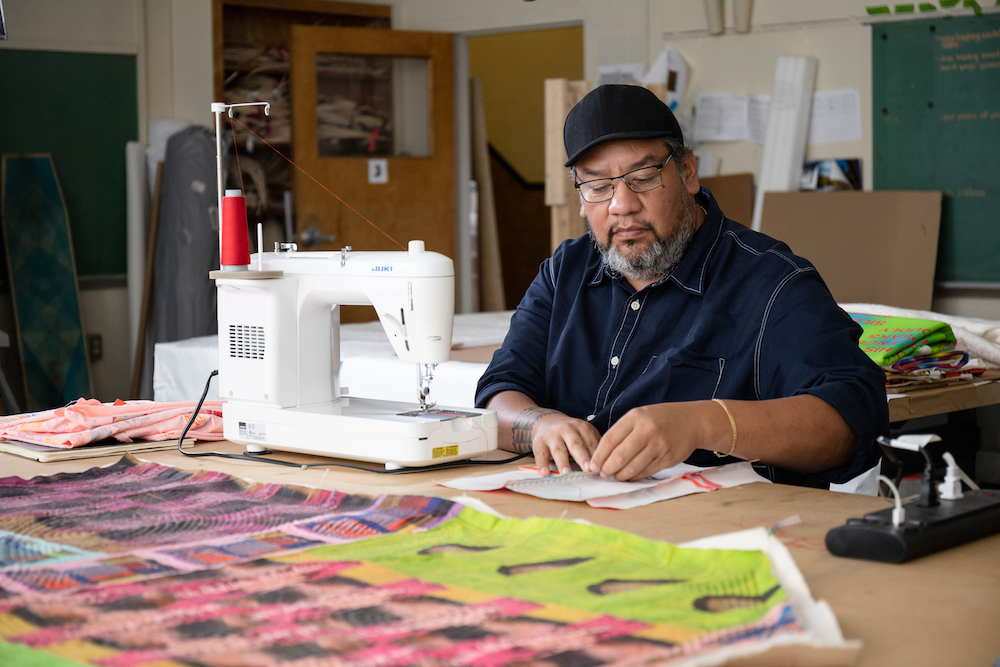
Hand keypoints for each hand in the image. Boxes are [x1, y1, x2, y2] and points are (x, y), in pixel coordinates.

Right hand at [514, 407, 600, 475]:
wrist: (547, 421)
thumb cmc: (571, 434)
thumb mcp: (583, 434)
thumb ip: (592, 447)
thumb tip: (605, 466)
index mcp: (582, 427)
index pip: (591, 443)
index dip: (596, 456)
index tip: (601, 468)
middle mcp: (567, 429)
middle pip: (576, 445)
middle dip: (583, 457)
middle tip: (588, 469)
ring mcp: (552, 435)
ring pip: (559, 450)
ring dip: (563, 462)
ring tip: (567, 473)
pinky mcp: (538, 442)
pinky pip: (540, 454)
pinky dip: (542, 464)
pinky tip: (544, 473)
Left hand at [588, 403, 705, 481]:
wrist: (692, 421)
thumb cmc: (660, 419)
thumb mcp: (639, 416)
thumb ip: (622, 432)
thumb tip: (602, 455)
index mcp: (636, 417)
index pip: (610, 440)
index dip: (598, 456)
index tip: (591, 466)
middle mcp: (647, 431)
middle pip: (619, 456)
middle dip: (607, 469)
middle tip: (602, 474)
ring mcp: (658, 446)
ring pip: (632, 467)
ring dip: (620, 475)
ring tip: (615, 476)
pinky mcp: (667, 459)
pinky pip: (645, 472)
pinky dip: (634, 477)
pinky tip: (629, 476)